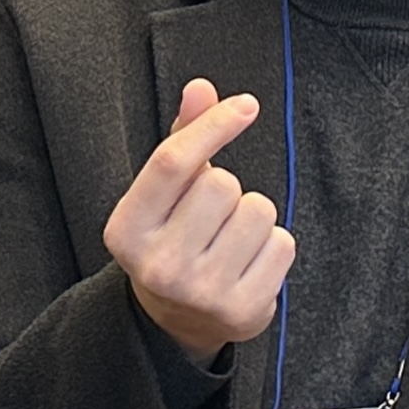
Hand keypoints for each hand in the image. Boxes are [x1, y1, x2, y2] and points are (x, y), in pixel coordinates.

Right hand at [104, 79, 295, 364]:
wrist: (181, 319)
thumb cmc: (174, 238)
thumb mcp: (166, 194)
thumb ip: (183, 139)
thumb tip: (201, 88)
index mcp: (126, 230)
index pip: (172, 162)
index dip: (213, 126)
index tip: (246, 106)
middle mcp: (158, 265)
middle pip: (222, 184)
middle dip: (227, 189)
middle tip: (211, 218)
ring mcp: (200, 291)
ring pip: (258, 210)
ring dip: (253, 216)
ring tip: (230, 240)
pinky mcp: (242, 309)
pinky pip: (282, 243)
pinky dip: (274, 245)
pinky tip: (248, 263)